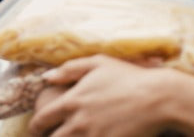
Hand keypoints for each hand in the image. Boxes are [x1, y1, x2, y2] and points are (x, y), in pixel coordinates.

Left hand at [29, 55, 193, 136]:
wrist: (158, 98)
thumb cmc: (128, 77)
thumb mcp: (97, 63)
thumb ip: (69, 69)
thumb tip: (46, 77)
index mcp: (71, 101)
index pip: (42, 119)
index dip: (35, 127)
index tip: (36, 130)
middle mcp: (79, 122)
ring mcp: (94, 136)